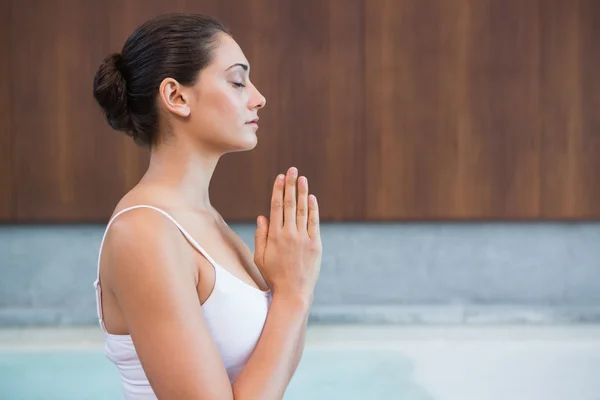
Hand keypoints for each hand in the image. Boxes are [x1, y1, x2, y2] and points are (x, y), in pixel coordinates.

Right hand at [254, 167, 321, 303]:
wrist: (293, 292)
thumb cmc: (273, 276)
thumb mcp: (260, 258)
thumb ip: (261, 236)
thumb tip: (262, 217)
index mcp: (274, 236)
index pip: (276, 207)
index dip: (278, 190)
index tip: (279, 177)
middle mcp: (289, 234)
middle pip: (290, 203)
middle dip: (290, 185)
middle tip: (292, 170)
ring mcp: (304, 238)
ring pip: (303, 210)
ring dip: (302, 192)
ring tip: (302, 178)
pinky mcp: (315, 244)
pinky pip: (314, 222)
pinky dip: (313, 209)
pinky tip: (311, 197)